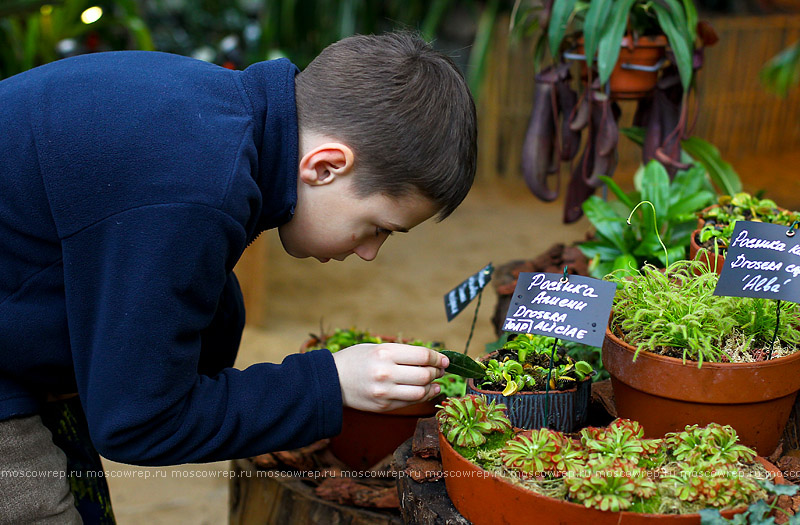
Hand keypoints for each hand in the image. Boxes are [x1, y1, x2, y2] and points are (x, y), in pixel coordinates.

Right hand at [332, 343, 449, 411]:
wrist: (331, 381)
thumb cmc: (355, 360)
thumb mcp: (376, 348)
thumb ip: (402, 353)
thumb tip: (430, 358)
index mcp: (385, 352)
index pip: (422, 355)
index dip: (438, 358)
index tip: (444, 360)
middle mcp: (386, 372)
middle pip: (425, 374)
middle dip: (437, 372)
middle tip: (440, 370)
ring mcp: (385, 391)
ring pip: (421, 391)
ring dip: (433, 386)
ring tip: (436, 382)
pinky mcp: (384, 406)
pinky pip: (411, 403)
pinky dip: (423, 397)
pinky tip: (427, 391)